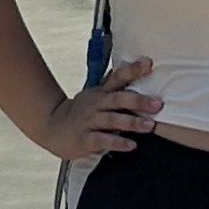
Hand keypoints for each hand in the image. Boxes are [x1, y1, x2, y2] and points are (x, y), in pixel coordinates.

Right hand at [43, 57, 162, 159]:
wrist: (52, 127)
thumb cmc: (80, 112)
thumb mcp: (96, 96)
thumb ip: (115, 88)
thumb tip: (137, 71)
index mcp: (101, 93)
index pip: (118, 77)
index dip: (133, 70)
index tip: (149, 63)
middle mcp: (96, 104)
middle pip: (118, 99)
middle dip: (139, 101)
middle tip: (157, 104)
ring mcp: (89, 121)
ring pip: (112, 119)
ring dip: (132, 122)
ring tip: (149, 126)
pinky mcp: (85, 138)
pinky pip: (102, 140)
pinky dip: (117, 142)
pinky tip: (131, 145)